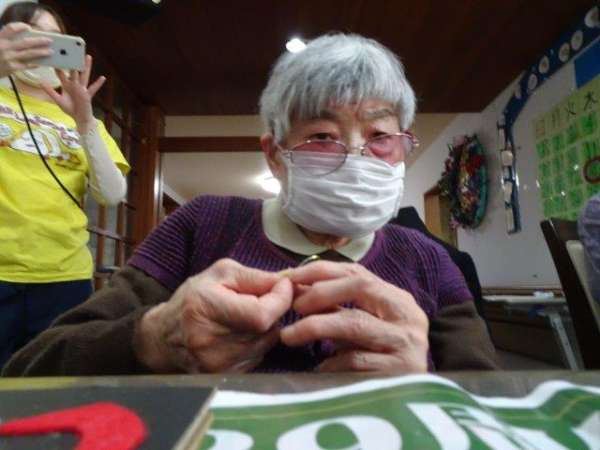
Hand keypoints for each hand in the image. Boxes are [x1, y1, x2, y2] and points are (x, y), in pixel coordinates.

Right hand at [0, 22, 51, 77]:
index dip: (20, 26)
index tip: (28, 27)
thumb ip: (7, 41)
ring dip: (42, 52)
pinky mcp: (12, 68)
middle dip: (39, 41)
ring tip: (51, 51)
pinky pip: (27, 65)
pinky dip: (36, 63)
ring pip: (29, 54)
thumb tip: (26, 39)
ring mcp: (9, 58)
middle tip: (49, 40)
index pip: (10, 28)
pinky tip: (42, 62)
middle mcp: (4, 47)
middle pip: (25, 42)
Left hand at [41, 54, 105, 133]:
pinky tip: (103, 77)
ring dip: (86, 67)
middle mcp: (74, 85)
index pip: (61, 73)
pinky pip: (93, 88)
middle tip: (72, 50)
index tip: (54, 56)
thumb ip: (50, 91)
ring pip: (83, 75)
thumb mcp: (58, 100)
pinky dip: (98, 84)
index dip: (58, 65)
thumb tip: (41, 81)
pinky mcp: (87, 95)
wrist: (80, 118)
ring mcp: (82, 89)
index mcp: (67, 85)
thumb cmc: (71, 109)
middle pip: (73, 71)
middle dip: (72, 61)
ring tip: (88, 56)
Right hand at [134, 259, 293, 372]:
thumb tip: (286, 283)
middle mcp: (211, 342)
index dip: (281, 299)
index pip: (261, 314)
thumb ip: (254, 277)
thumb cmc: (193, 298)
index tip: (283, 286)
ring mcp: (217, 364)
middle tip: (262, 300)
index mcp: (207, 308)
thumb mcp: (220, 274)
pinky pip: (258, 357)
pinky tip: (240, 334)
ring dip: (266, 328)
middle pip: (267, 329)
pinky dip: (257, 343)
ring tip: (245, 317)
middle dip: (274, 311)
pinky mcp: (223, 376)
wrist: (163, 337)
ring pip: (266, 343)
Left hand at [281, 261, 428, 371]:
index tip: (290, 276)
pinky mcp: (400, 371)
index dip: (320, 271)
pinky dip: (331, 362)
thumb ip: (335, 307)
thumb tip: (293, 288)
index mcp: (397, 299)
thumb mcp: (364, 327)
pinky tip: (317, 368)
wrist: (416, 404)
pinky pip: (356, 361)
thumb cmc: (381, 360)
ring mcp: (407, 343)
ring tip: (289, 335)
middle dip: (321, 292)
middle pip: (360, 287)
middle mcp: (407, 315)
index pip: (357, 272)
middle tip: (294, 306)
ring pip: (355, 323)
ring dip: (315, 326)